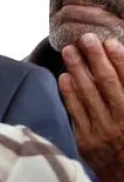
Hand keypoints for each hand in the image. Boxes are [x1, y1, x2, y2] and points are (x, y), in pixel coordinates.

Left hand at [61, 34, 123, 181]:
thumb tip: (122, 67)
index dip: (120, 60)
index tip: (110, 42)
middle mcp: (122, 122)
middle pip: (107, 84)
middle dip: (95, 59)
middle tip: (84, 38)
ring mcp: (103, 133)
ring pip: (88, 96)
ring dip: (78, 70)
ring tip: (69, 51)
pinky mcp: (87, 143)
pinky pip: (76, 114)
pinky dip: (70, 94)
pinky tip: (64, 77)